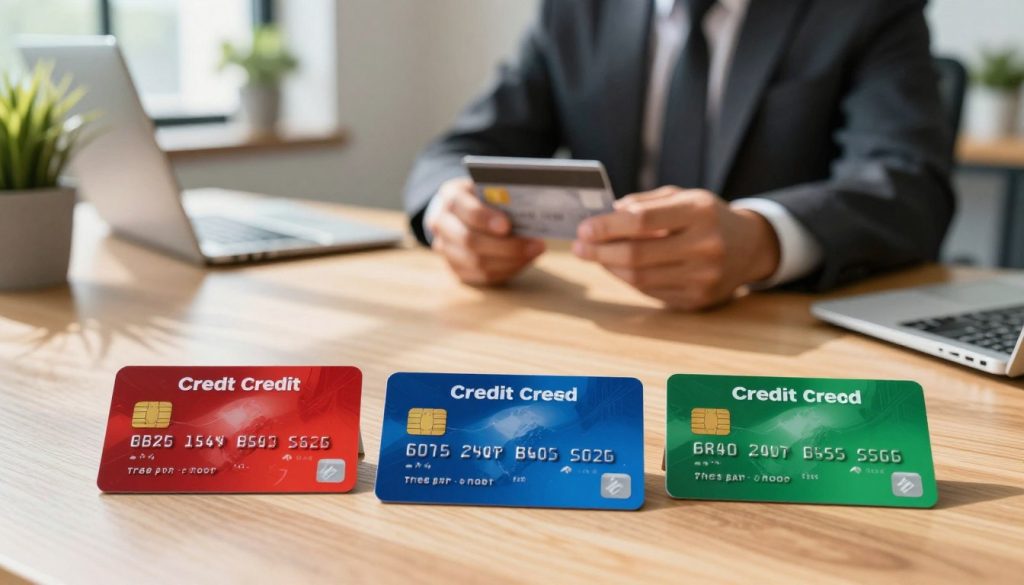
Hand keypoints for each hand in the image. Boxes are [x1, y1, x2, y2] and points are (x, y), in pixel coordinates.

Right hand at [426, 178, 544, 284]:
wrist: (462, 211)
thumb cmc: (484, 196)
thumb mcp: (490, 186)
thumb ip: (503, 196)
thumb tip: (531, 210)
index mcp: (450, 196)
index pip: (463, 208)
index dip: (484, 218)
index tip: (507, 225)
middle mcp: (441, 223)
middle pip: (469, 240)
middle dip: (505, 245)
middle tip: (535, 244)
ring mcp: (445, 248)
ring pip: (476, 262)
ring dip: (510, 260)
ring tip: (535, 252)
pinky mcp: (455, 268)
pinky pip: (481, 275)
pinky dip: (506, 269)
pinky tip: (524, 260)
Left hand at [572, 187, 779, 309]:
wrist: (750, 247)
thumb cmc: (707, 217)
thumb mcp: (683, 196)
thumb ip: (644, 203)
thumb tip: (606, 215)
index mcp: (700, 212)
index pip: (642, 221)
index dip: (607, 227)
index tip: (584, 228)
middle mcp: (705, 245)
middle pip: (637, 255)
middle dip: (600, 251)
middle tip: (579, 247)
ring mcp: (704, 276)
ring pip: (640, 278)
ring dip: (610, 268)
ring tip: (595, 256)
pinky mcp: (699, 299)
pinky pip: (651, 292)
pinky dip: (628, 280)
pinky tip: (618, 269)